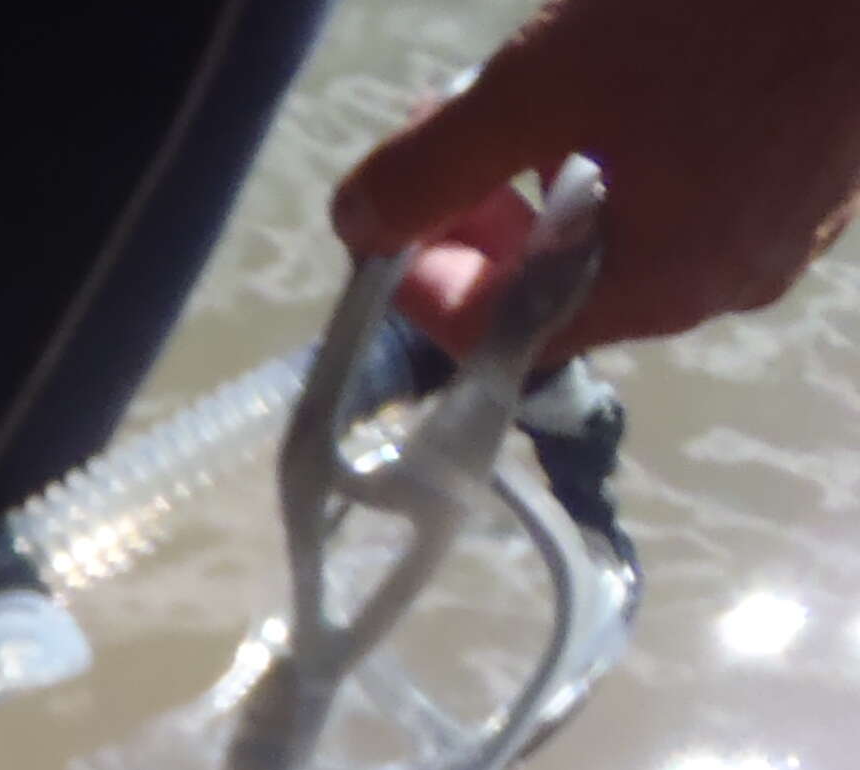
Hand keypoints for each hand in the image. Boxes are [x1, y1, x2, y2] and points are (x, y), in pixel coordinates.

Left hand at [333, 0, 859, 361]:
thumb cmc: (730, 15)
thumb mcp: (550, 80)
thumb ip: (439, 165)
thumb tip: (355, 226)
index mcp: (658, 288)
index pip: (495, 337)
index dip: (421, 285)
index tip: (388, 211)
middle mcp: (724, 283)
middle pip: (557, 290)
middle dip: (479, 224)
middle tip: (442, 133)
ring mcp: (782, 226)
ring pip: (624, 235)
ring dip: (545, 183)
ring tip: (517, 95)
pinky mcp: (816, 167)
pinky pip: (691, 189)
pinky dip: (625, 156)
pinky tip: (613, 84)